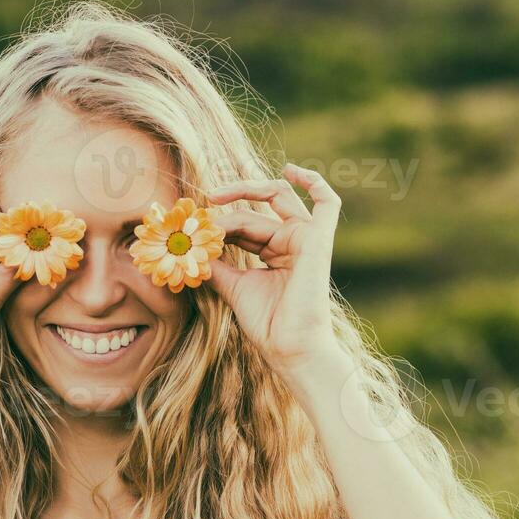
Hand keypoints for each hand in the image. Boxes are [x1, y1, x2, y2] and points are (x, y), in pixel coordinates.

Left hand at [206, 164, 342, 375]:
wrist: (288, 347)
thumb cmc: (267, 324)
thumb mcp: (233, 287)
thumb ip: (217, 264)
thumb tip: (193, 246)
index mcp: (275, 251)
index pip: (245, 223)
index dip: (219, 221)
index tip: (192, 227)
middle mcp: (292, 241)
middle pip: (258, 206)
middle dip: (229, 201)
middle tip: (201, 205)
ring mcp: (306, 239)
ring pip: (274, 199)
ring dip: (243, 194)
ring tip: (214, 200)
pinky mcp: (317, 241)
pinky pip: (326, 202)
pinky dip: (313, 181)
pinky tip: (291, 170)